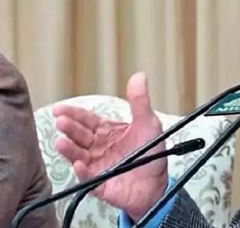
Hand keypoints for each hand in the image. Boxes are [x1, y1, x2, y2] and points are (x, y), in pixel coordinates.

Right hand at [53, 72, 167, 220]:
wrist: (157, 183)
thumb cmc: (152, 154)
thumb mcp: (148, 123)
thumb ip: (140, 101)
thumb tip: (139, 77)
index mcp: (108, 132)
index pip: (87, 120)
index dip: (73, 113)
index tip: (60, 109)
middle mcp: (98, 147)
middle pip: (80, 135)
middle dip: (69, 128)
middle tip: (61, 121)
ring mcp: (97, 165)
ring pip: (78, 155)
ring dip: (69, 149)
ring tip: (61, 141)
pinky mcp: (99, 183)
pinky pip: (88, 177)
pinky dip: (82, 171)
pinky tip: (79, 164)